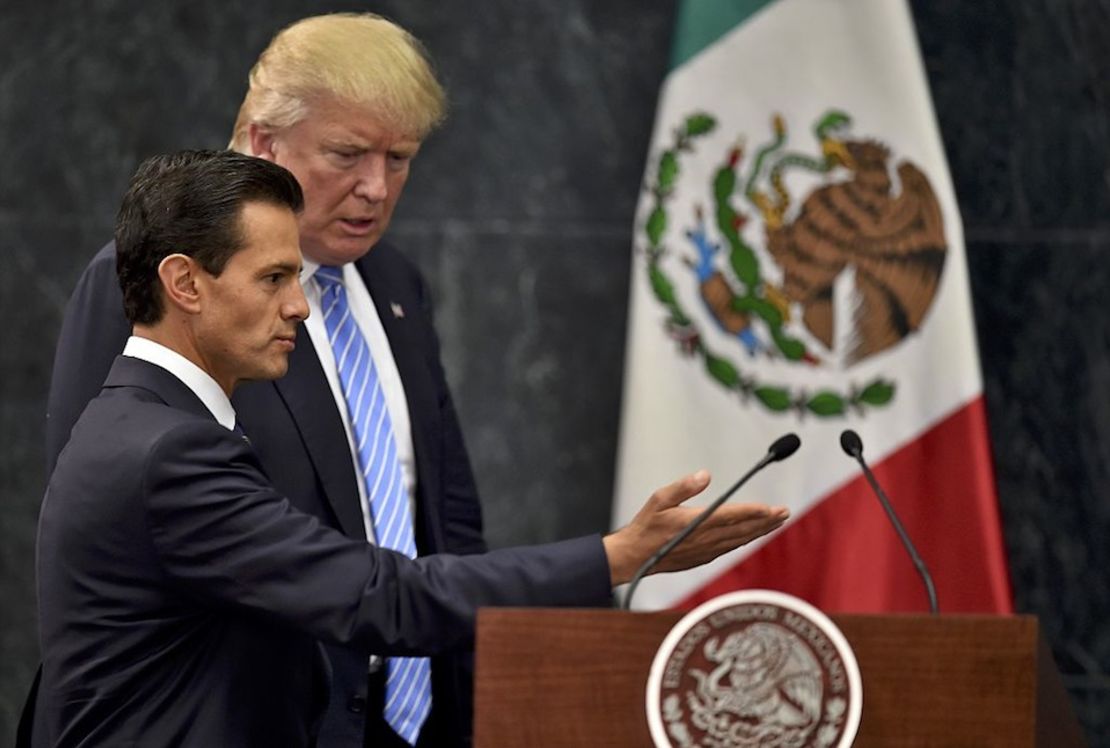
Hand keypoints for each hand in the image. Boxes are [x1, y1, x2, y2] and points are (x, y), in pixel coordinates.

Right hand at [603, 470, 788, 585]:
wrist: (635, 558)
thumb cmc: (646, 526)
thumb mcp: (658, 499)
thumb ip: (683, 487)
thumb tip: (705, 475)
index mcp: (694, 523)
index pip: (731, 516)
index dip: (753, 512)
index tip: (771, 508)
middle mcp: (704, 539)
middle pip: (742, 529)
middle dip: (765, 521)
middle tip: (784, 512)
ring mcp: (706, 551)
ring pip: (740, 540)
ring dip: (760, 530)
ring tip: (777, 521)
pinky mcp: (704, 558)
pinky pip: (731, 547)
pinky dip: (745, 539)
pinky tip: (753, 534)